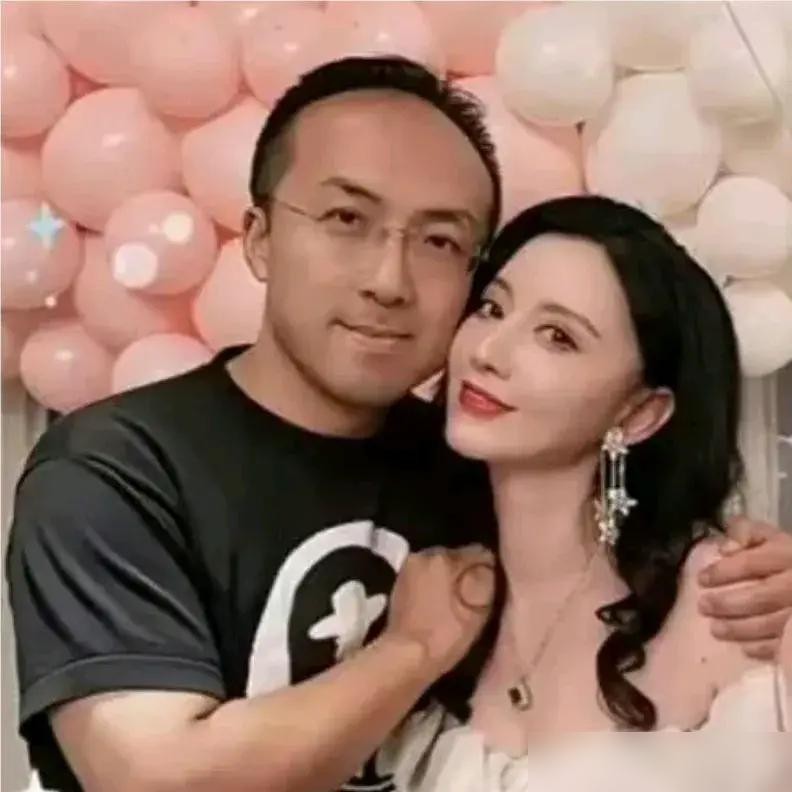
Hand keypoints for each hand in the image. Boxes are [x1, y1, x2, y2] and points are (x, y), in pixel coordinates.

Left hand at [386, 545, 495, 676]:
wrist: (404, 656)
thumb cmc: (444, 636)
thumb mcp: (477, 611)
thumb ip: (486, 581)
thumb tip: (488, 565)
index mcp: (444, 557)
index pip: (478, 552)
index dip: (488, 570)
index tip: (491, 588)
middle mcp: (424, 554)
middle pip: (456, 556)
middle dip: (466, 572)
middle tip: (473, 597)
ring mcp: (408, 566)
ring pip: (439, 565)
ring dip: (448, 578)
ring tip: (456, 601)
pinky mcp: (398, 580)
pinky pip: (425, 575)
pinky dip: (433, 584)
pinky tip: (438, 603)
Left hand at [698, 518, 791, 659]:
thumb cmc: (788, 556)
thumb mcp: (770, 536)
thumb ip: (746, 533)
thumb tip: (724, 547)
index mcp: (786, 555)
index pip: (749, 564)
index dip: (723, 572)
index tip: (701, 579)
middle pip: (760, 597)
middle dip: (728, 604)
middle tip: (703, 607)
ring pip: (772, 622)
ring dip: (741, 628)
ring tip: (716, 630)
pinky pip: (785, 642)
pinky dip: (765, 647)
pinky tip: (745, 649)